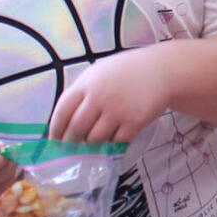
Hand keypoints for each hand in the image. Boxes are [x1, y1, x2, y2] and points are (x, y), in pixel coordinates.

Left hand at [48, 46, 171, 142]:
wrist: (161, 70)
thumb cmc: (126, 71)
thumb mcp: (99, 73)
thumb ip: (81, 92)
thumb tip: (64, 122)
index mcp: (86, 83)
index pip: (62, 112)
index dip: (56, 129)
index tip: (55, 140)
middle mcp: (99, 97)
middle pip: (76, 129)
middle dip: (71, 142)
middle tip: (72, 147)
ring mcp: (117, 110)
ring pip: (95, 139)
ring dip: (93, 143)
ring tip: (97, 138)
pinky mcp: (134, 122)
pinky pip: (116, 142)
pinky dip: (113, 143)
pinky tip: (115, 137)